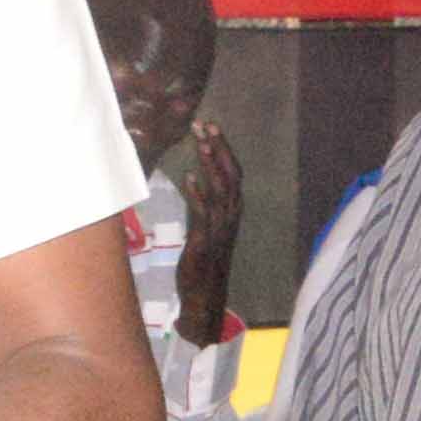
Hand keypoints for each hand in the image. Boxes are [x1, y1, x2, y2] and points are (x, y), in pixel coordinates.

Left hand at [171, 116, 244, 343]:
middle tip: (206, 125)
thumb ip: (202, 203)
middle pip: (230, 174)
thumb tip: (192, 178)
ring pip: (220, 189)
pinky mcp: (205, 239)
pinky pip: (203, 212)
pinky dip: (197, 194)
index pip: (233, 171)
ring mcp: (220, 227)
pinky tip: (188, 177)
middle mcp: (231, 215)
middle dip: (219, 148)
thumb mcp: (205, 226)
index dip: (223, 148)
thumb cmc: (203, 261)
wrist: (204, 295)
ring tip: (201, 144)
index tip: (210, 127)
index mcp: (232, 209)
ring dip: (211, 165)